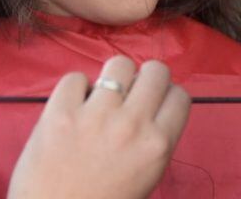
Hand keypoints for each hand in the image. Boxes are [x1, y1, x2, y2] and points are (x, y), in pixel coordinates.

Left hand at [8, 57, 190, 198]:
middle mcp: (132, 124)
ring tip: (101, 96)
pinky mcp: (60, 111)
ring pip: (119, 64)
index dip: (167, 96)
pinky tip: (73, 107)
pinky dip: (75, 89)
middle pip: (156, 70)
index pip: (179, 96)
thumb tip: (149, 107)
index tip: (154, 103)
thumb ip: (153, 141)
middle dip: (145, 78)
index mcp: (157, 145)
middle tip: (130, 94)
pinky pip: (75, 78)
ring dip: (113, 77)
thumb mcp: (146, 177)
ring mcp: (96, 115)